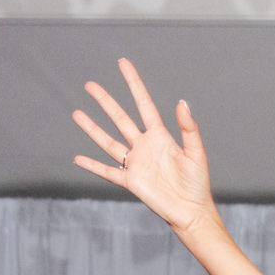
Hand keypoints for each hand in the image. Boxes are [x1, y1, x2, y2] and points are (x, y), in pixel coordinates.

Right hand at [72, 59, 219, 240]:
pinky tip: (77, 159)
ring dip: (92, 128)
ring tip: (76, 113)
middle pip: (120, 118)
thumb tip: (182, 102)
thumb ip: (188, 128)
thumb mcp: (196, 152)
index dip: (134, 83)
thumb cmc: (197, 183)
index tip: (123, 63)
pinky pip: (107, 171)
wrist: (191, 211)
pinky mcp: (130, 181)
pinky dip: (92, 165)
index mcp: (160, 136)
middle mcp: (144, 146)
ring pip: (108, 141)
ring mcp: (135, 163)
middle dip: (105, 101)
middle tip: (90, 85)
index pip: (143, 103)